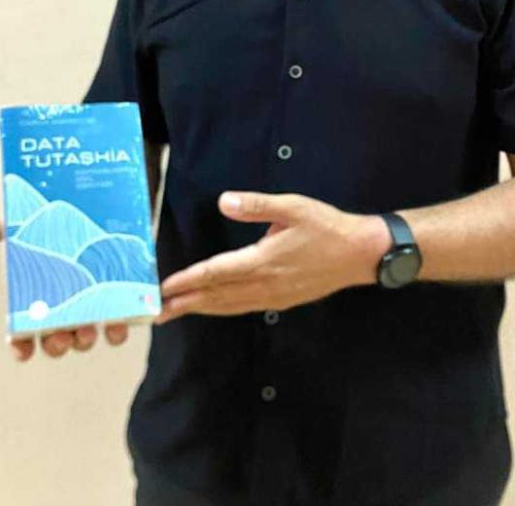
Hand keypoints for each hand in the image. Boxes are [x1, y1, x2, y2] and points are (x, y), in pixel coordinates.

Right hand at [0, 219, 129, 360]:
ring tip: (88, 330)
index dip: (21, 346)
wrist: (108, 216)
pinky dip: (116, 330)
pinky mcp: (118, 303)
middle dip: (56, 344)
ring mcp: (92, 311)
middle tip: (59, 336)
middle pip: (56, 343)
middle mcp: (65, 312)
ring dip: (85, 340)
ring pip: (85, 339)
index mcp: (41, 301)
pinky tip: (117, 324)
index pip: (24, 334)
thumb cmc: (65, 231)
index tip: (22, 351)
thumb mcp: (37, 228)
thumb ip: (11, 231)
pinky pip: (117, 327)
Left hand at [153, 191, 389, 323]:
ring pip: (229, 306)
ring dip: (200, 309)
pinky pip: (243, 307)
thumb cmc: (326, 227)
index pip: (216, 273)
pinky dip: (222, 309)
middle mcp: (265, 284)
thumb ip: (256, 206)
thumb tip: (223, 201)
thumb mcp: (293, 207)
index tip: (163, 289)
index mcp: (263, 261)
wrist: (360, 254)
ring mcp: (274, 296)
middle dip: (184, 303)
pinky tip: (214, 307)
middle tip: (154, 313)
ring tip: (175, 313)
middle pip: (216, 296)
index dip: (187, 281)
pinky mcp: (283, 300)